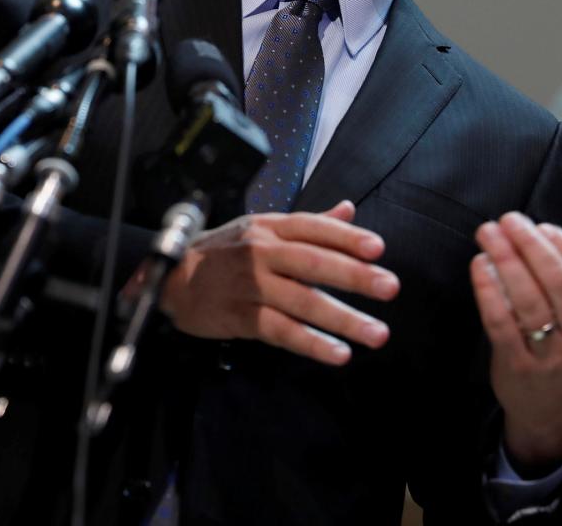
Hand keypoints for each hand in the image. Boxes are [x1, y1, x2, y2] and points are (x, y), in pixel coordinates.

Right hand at [156, 200, 399, 365]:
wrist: (171, 279)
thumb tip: (350, 209)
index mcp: (269, 227)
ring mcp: (249, 285)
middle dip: (353, 275)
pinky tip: (338, 354)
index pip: (312, 228)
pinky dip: (310, 343)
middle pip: (311, 262)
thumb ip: (309, 223)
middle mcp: (260, 252)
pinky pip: (280, 331)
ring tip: (378, 333)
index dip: (346, 237)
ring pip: (300, 301)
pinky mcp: (239, 317)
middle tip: (390, 287)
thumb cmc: (224, 253)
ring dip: (342, 319)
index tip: (379, 249)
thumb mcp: (262, 228)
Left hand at [471, 212, 561, 469]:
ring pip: (529, 301)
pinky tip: (479, 265)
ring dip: (505, 261)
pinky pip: (501, 322)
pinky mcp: (517, 367)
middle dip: (532, 245)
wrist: (555, 414)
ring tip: (488, 234)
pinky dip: (488, 291)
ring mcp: (552, 358)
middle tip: (508, 219)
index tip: (544, 227)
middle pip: (560, 285)